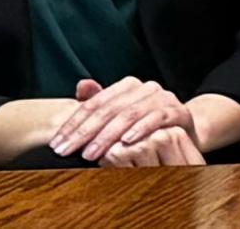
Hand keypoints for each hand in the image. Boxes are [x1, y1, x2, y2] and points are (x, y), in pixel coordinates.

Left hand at [49, 78, 198, 166]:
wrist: (184, 129)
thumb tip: (81, 85)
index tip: (56, 144)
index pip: (94, 103)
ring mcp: (163, 98)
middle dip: (84, 132)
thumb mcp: (120, 115)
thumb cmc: (145, 124)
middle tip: (66, 151)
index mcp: (128, 86)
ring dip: (107, 135)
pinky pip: (157, 119)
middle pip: (109, 109)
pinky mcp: (178, 112)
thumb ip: (99, 102)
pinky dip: (141, 129)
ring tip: (90, 154)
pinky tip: (125, 142)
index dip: (73, 123)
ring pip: (130, 114)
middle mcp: (146, 88)